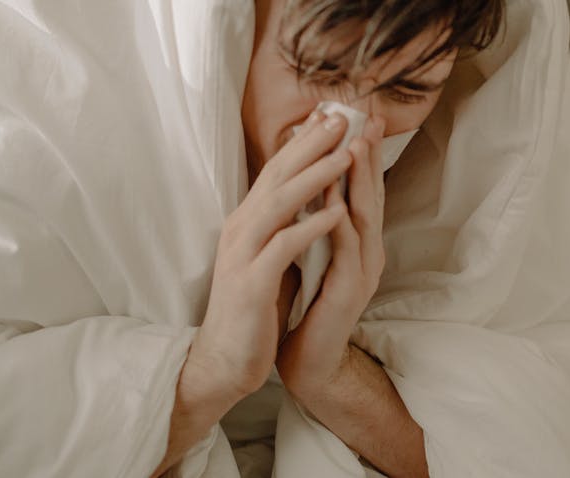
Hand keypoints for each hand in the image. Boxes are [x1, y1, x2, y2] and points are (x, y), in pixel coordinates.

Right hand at [186, 112, 352, 399]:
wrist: (225, 360)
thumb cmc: (252, 308)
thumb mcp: (266, 257)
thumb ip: (281, 226)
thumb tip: (309, 197)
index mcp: (247, 222)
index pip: (276, 172)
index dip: (303, 143)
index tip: (331, 117)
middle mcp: (241, 229)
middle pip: (277, 176)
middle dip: (310, 145)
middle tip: (341, 117)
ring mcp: (243, 254)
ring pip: (279, 204)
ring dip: (314, 177)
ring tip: (345, 154)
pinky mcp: (251, 282)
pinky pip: (284, 247)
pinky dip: (309, 227)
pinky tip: (336, 213)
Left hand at [276, 116, 386, 395]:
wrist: (308, 357)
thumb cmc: (308, 304)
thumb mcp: (317, 254)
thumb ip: (322, 222)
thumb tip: (316, 182)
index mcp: (358, 241)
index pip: (359, 188)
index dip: (359, 152)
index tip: (353, 116)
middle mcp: (367, 251)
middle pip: (369, 194)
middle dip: (367, 155)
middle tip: (366, 117)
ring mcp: (363, 270)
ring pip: (363, 217)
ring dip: (360, 182)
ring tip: (355, 146)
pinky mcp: (350, 291)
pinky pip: (345, 250)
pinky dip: (341, 223)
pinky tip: (335, 202)